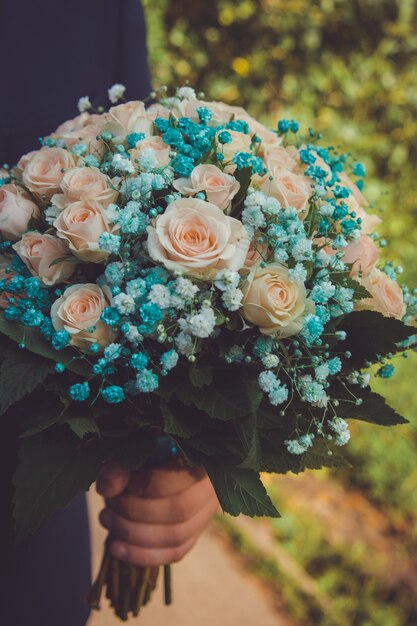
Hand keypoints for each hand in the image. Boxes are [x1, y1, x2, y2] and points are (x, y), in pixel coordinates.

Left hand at [96, 458, 219, 566]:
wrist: (158, 461)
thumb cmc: (145, 449)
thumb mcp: (133, 448)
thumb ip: (120, 464)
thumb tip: (107, 487)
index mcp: (201, 455)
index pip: (178, 476)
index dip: (144, 485)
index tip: (118, 485)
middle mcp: (212, 484)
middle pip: (179, 509)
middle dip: (135, 513)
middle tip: (108, 507)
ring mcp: (207, 511)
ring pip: (178, 535)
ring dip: (135, 535)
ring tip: (107, 521)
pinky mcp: (196, 532)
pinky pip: (175, 552)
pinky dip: (143, 555)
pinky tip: (117, 548)